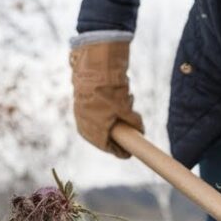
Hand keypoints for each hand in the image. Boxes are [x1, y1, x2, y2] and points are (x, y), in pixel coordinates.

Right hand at [69, 40, 143, 158]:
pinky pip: (92, 115)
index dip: (119, 151)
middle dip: (115, 138)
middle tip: (126, 139)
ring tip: (122, 115)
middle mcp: (84, 125)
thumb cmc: (109, 90)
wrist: (94, 67)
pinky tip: (113, 106)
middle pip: (101, 138)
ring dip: (109, 124)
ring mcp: (80, 114)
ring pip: (96, 126)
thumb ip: (133, 121)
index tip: (129, 153)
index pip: (107, 148)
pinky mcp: (79, 103)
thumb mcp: (125, 107)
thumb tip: (141, 129)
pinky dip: (103, 114)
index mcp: (94, 131)